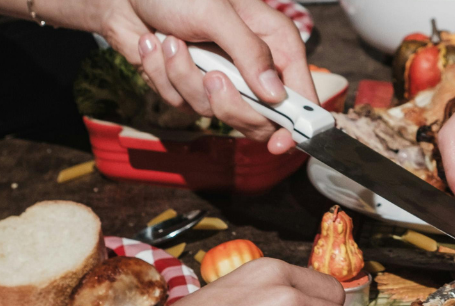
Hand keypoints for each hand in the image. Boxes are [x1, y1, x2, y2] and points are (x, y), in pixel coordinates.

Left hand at [97, 0, 317, 152]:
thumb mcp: (218, 13)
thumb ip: (250, 52)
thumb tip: (276, 95)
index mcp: (275, 43)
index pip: (300, 96)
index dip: (297, 125)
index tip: (280, 143)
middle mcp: (251, 67)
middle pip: (257, 118)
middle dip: (228, 103)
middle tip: (212, 76)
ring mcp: (219, 79)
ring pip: (210, 110)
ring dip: (182, 76)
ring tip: (170, 41)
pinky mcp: (187, 86)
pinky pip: (178, 101)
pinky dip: (160, 73)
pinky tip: (154, 44)